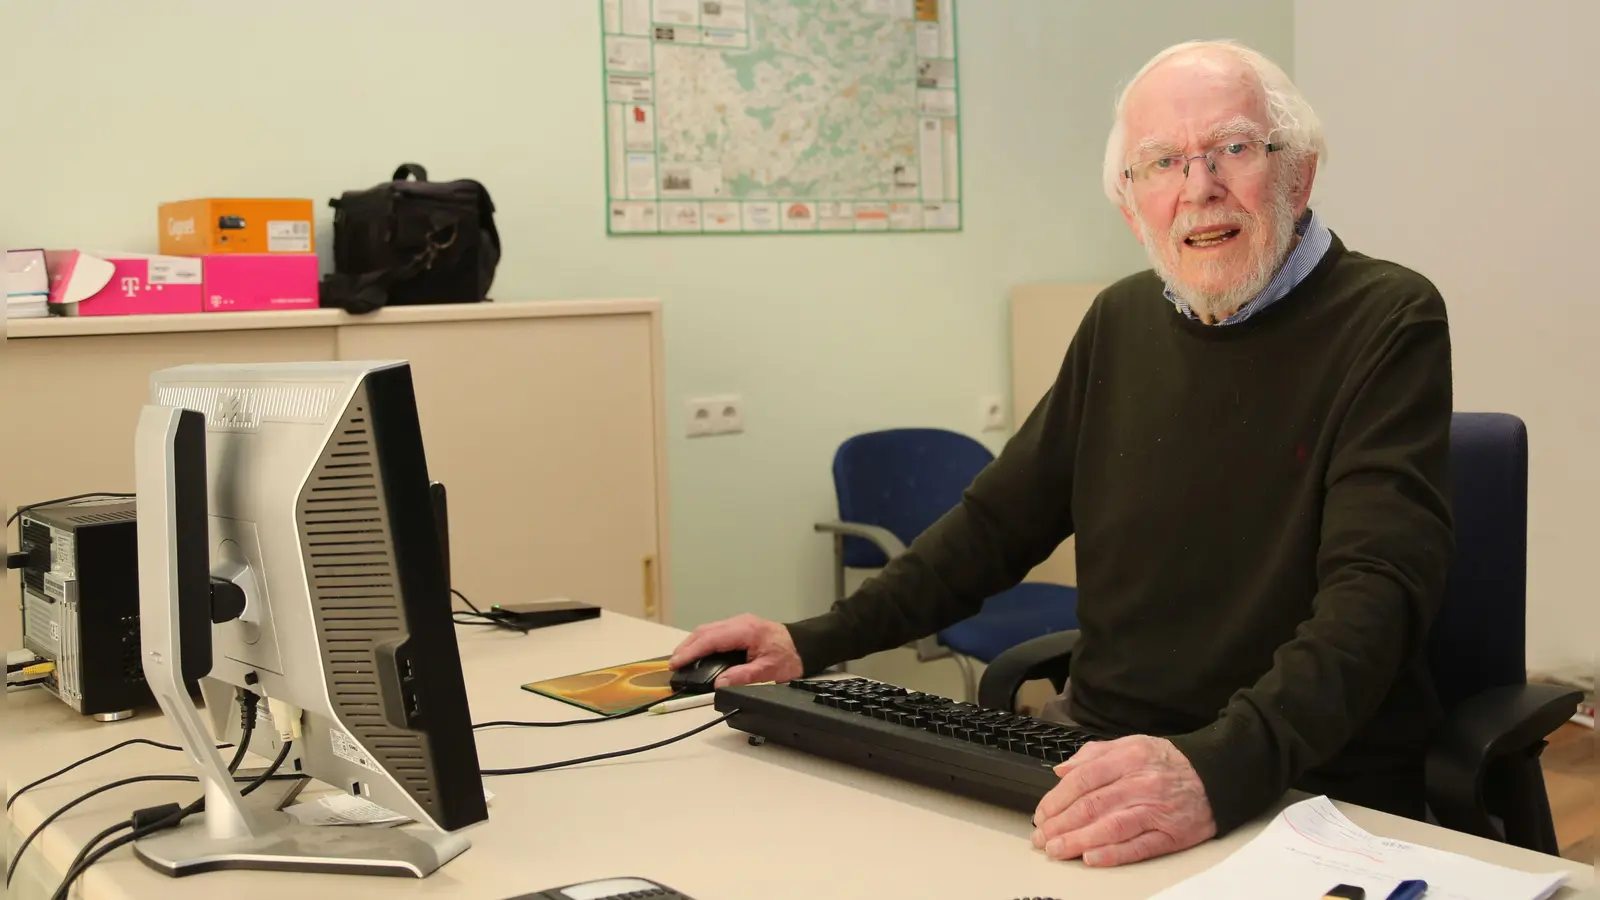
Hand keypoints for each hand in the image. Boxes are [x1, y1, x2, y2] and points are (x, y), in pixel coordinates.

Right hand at [668, 613, 803, 687]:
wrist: (806, 644)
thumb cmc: (791, 656)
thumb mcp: (769, 672)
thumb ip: (744, 677)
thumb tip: (720, 684)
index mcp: (746, 631)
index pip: (710, 639)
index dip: (690, 651)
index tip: (676, 662)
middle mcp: (740, 623)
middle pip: (704, 631)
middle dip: (686, 647)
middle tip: (673, 664)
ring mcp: (740, 623)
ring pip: (708, 630)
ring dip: (693, 644)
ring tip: (681, 660)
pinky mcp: (740, 628)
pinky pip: (716, 632)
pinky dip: (703, 642)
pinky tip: (698, 652)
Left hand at [1030, 735, 1215, 866]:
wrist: (1215, 776)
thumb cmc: (1169, 762)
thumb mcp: (1132, 744)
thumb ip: (1094, 754)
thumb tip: (1061, 769)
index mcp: (1128, 758)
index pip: (1082, 779)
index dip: (1057, 799)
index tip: (1041, 813)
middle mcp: (1141, 783)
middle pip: (1091, 805)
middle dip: (1061, 824)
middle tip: (1042, 837)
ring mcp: (1156, 810)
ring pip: (1110, 827)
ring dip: (1078, 841)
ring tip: (1057, 850)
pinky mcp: (1171, 835)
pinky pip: (1138, 846)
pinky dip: (1112, 854)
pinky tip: (1091, 859)